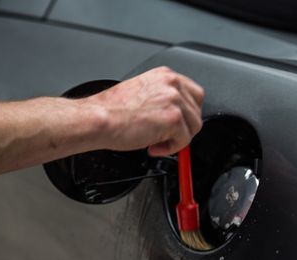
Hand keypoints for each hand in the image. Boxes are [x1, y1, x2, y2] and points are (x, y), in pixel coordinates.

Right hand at [86, 66, 203, 155]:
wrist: (100, 119)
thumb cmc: (112, 109)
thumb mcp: (143, 92)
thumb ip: (163, 99)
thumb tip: (177, 116)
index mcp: (165, 75)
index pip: (194, 94)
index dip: (187, 112)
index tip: (179, 123)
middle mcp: (172, 84)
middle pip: (196, 111)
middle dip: (184, 127)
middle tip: (166, 135)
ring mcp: (175, 101)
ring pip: (194, 127)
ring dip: (177, 139)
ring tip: (156, 141)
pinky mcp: (174, 119)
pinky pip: (184, 141)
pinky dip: (170, 148)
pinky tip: (153, 146)